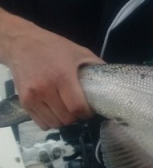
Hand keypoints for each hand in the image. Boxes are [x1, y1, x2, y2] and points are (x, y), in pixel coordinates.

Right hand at [0, 10, 102, 129]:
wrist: (22, 44)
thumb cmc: (53, 47)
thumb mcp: (80, 52)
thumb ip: (97, 66)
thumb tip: (115, 79)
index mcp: (62, 77)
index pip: (77, 108)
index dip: (87, 113)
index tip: (90, 109)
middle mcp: (45, 89)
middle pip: (66, 118)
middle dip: (77, 117)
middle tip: (79, 109)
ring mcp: (32, 97)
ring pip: (54, 123)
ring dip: (64, 120)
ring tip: (67, 110)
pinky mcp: (24, 102)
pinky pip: (41, 123)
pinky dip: (51, 121)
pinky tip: (55, 111)